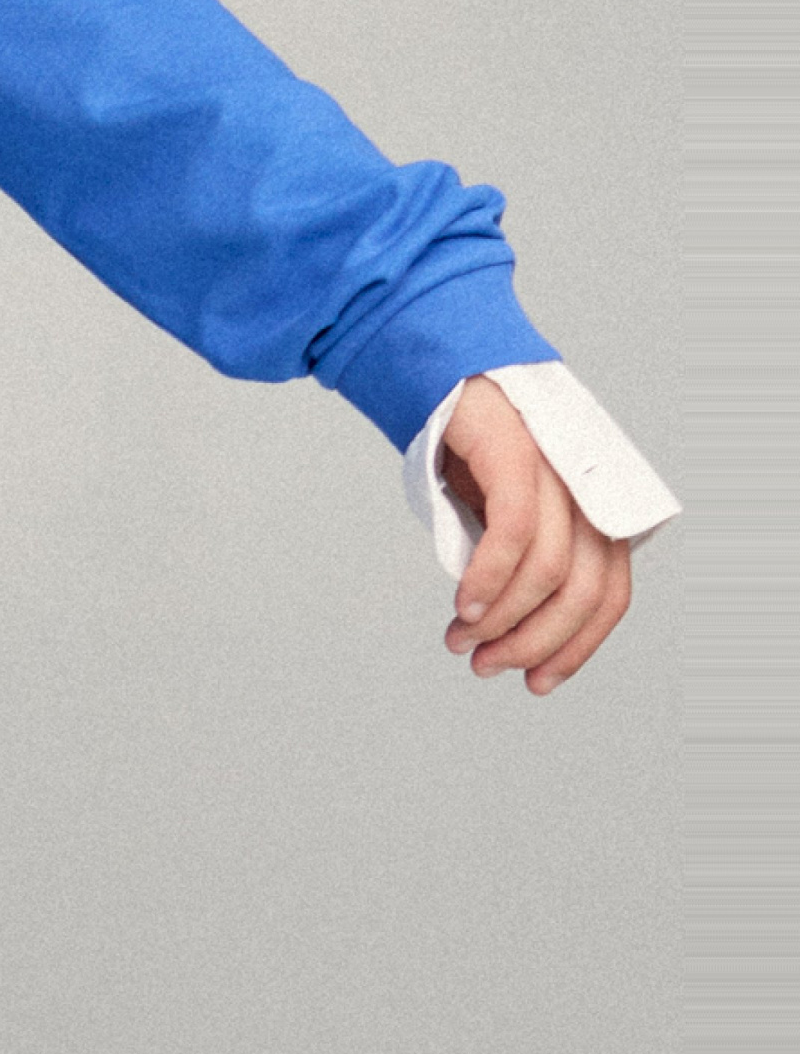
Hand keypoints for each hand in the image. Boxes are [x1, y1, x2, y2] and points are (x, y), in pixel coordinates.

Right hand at [438, 376, 632, 693]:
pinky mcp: (519, 451)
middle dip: (535, 643)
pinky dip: (489, 579)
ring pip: (550, 571)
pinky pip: (514, 531)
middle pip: (584, 592)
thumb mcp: (506, 514)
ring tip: (461, 640)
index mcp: (596, 509)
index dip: (576, 648)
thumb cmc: (472, 447)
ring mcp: (558, 469)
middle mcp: (588, 490)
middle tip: (487, 666)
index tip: (535, 682)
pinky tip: (465, 606)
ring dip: (502, 619)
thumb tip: (508, 628)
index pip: (610, 597)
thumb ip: (523, 559)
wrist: (444, 371)